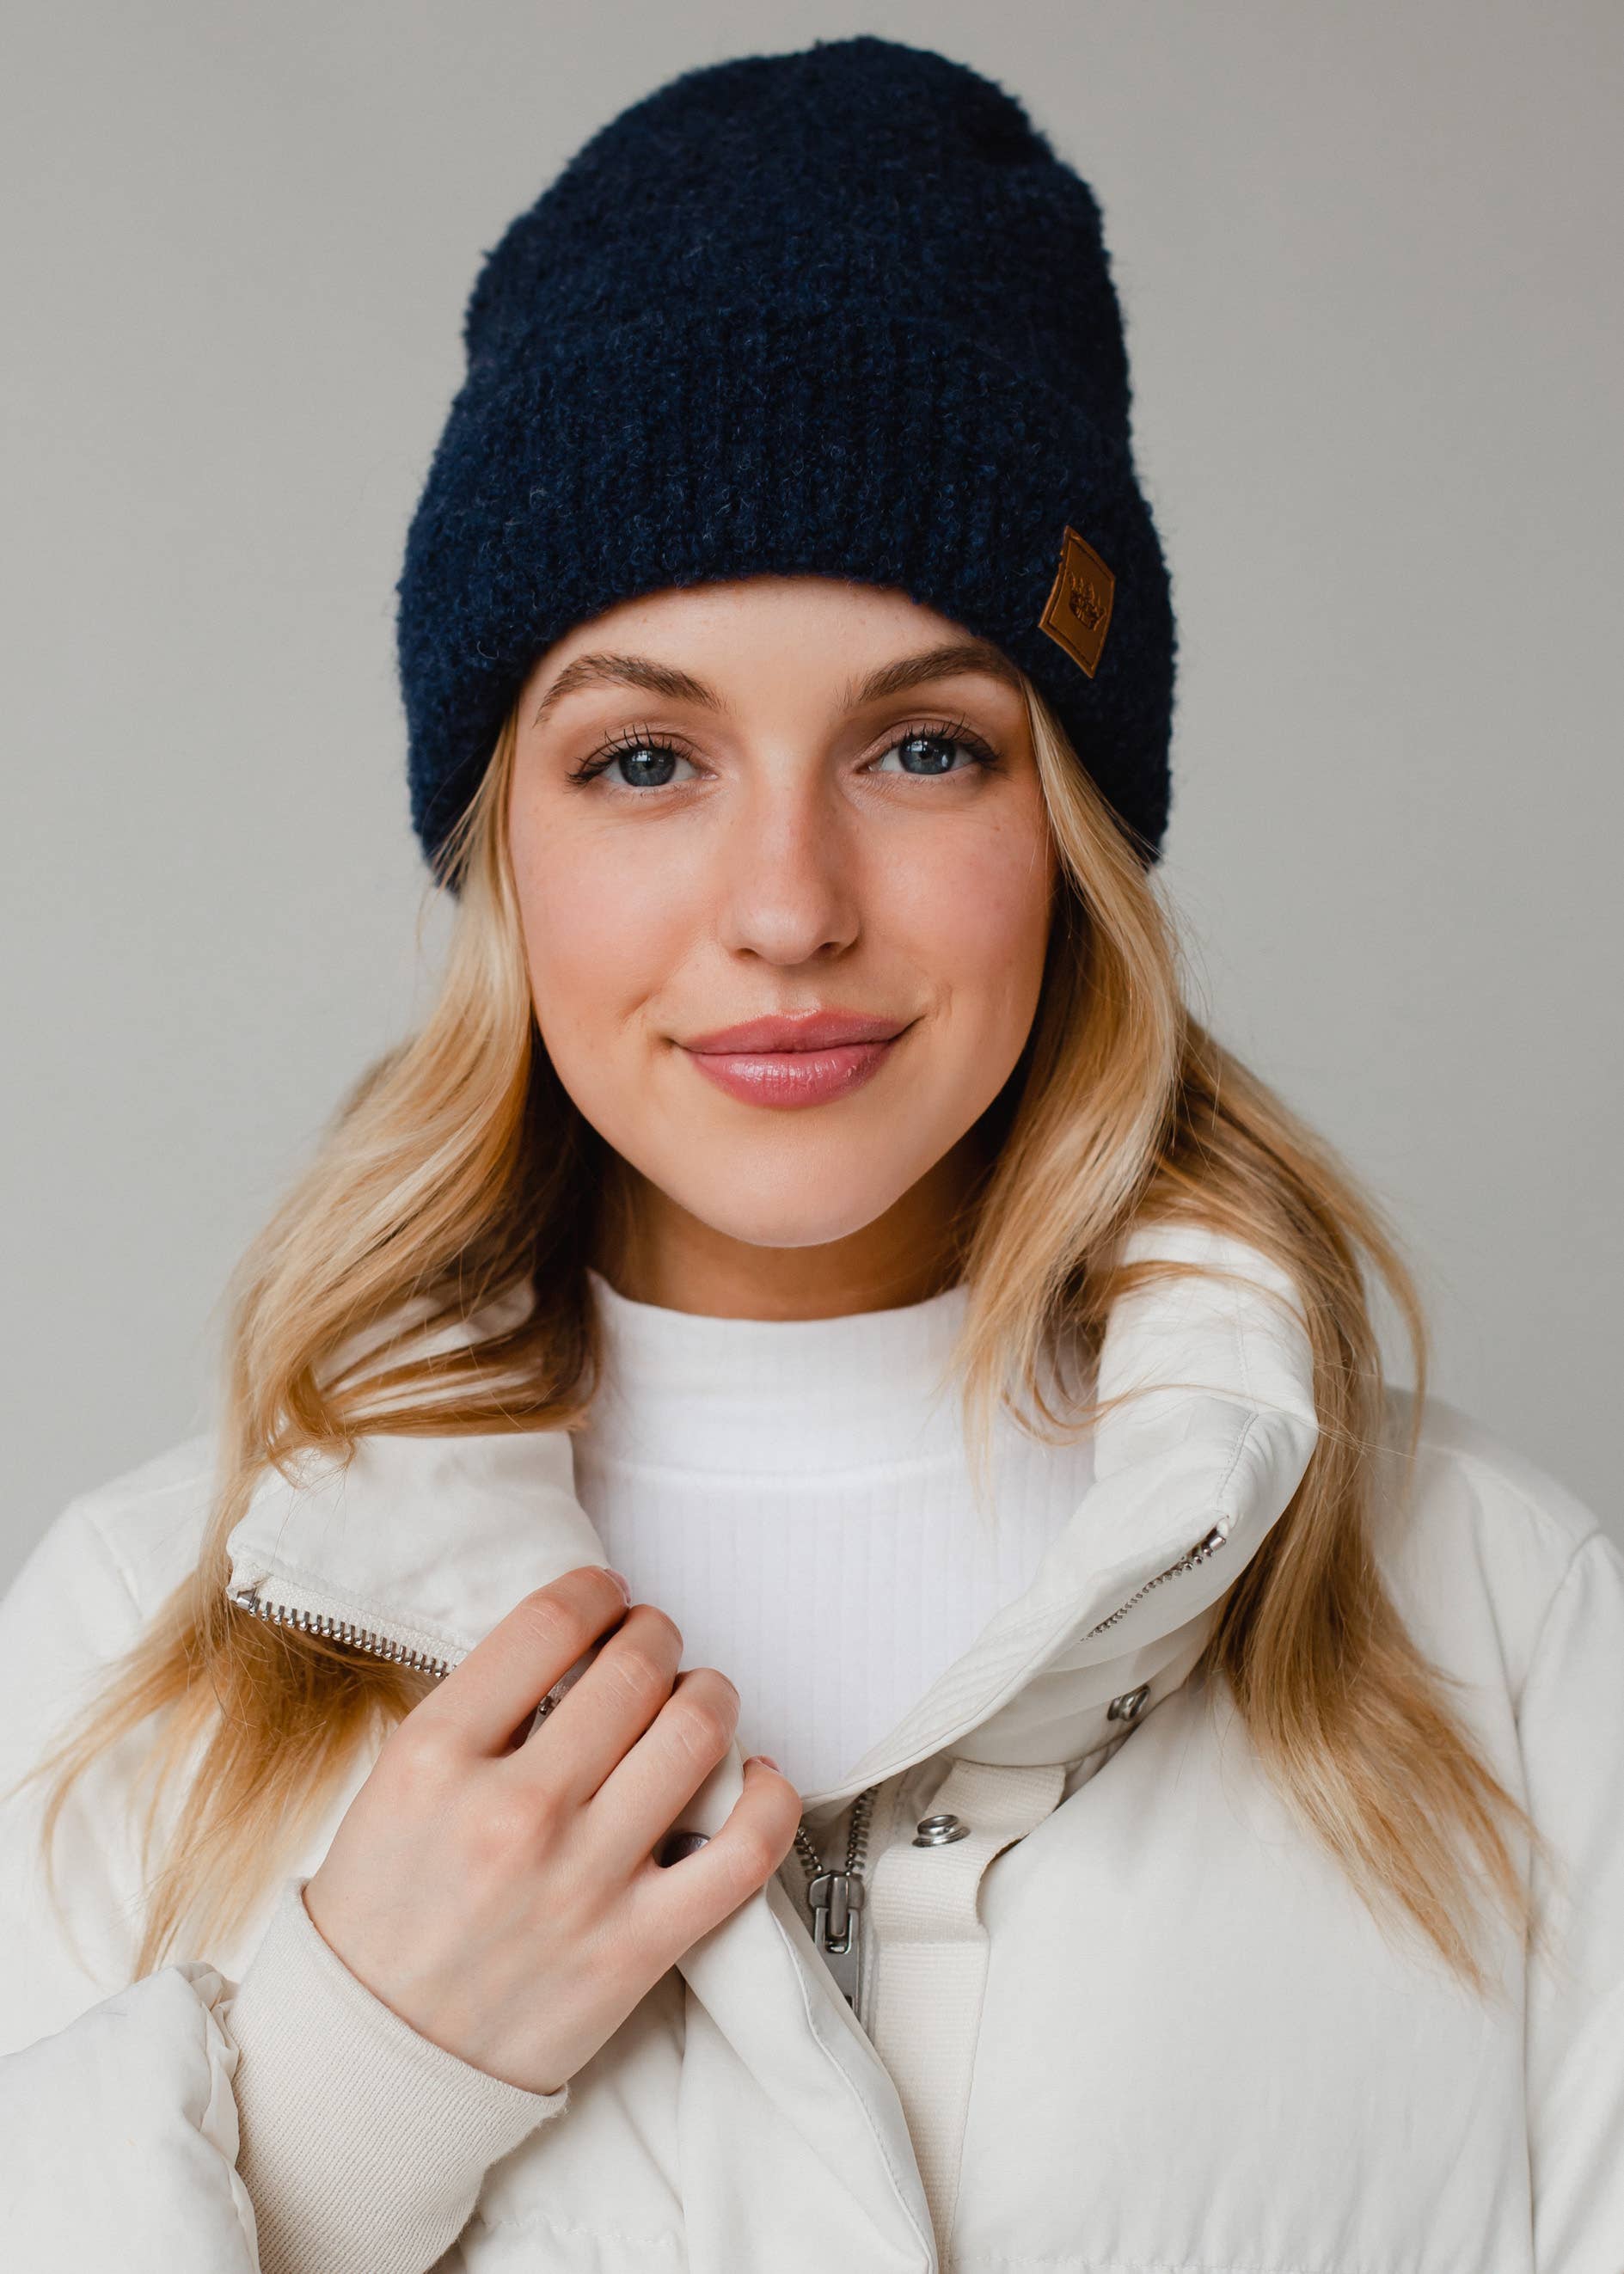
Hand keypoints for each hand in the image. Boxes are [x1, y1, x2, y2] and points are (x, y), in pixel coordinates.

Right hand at [303, 1565, 799, 2093]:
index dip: (595, 1593)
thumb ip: (477, 1713)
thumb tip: (573, 1650)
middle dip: (656, 1636)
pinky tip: (755, 1779)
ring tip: (696, 1699)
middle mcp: (515, 1810)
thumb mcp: (393, 1786)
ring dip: (711, 1696)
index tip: (607, 1599)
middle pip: (634, 1669)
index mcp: (437, 1757)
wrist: (374, 2061)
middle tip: (652, 1643)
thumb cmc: (384, 1917)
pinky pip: (744, 1850)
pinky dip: (770, 1799)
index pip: (549, 1624)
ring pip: (696, 1736)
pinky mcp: (637, 1946)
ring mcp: (582, 1880)